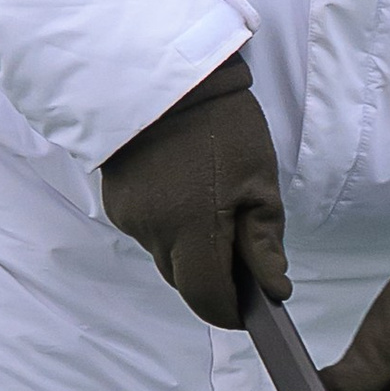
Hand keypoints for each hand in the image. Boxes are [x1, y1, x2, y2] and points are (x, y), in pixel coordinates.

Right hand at [100, 57, 288, 327]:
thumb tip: (273, 288)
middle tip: (241, 251)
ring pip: (166, 257)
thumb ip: (264, 241)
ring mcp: (129, 219)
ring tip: (213, 208)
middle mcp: (153, 232)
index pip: (207, 297)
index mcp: (192, 228)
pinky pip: (149, 233)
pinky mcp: (117, 204)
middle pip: (184, 282)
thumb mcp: (259, 179)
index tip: (251, 311)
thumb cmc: (222, 124)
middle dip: (213, 278)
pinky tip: (186, 194)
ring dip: (191, 250)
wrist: (167, 78)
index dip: (230, 312)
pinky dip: (170, 227)